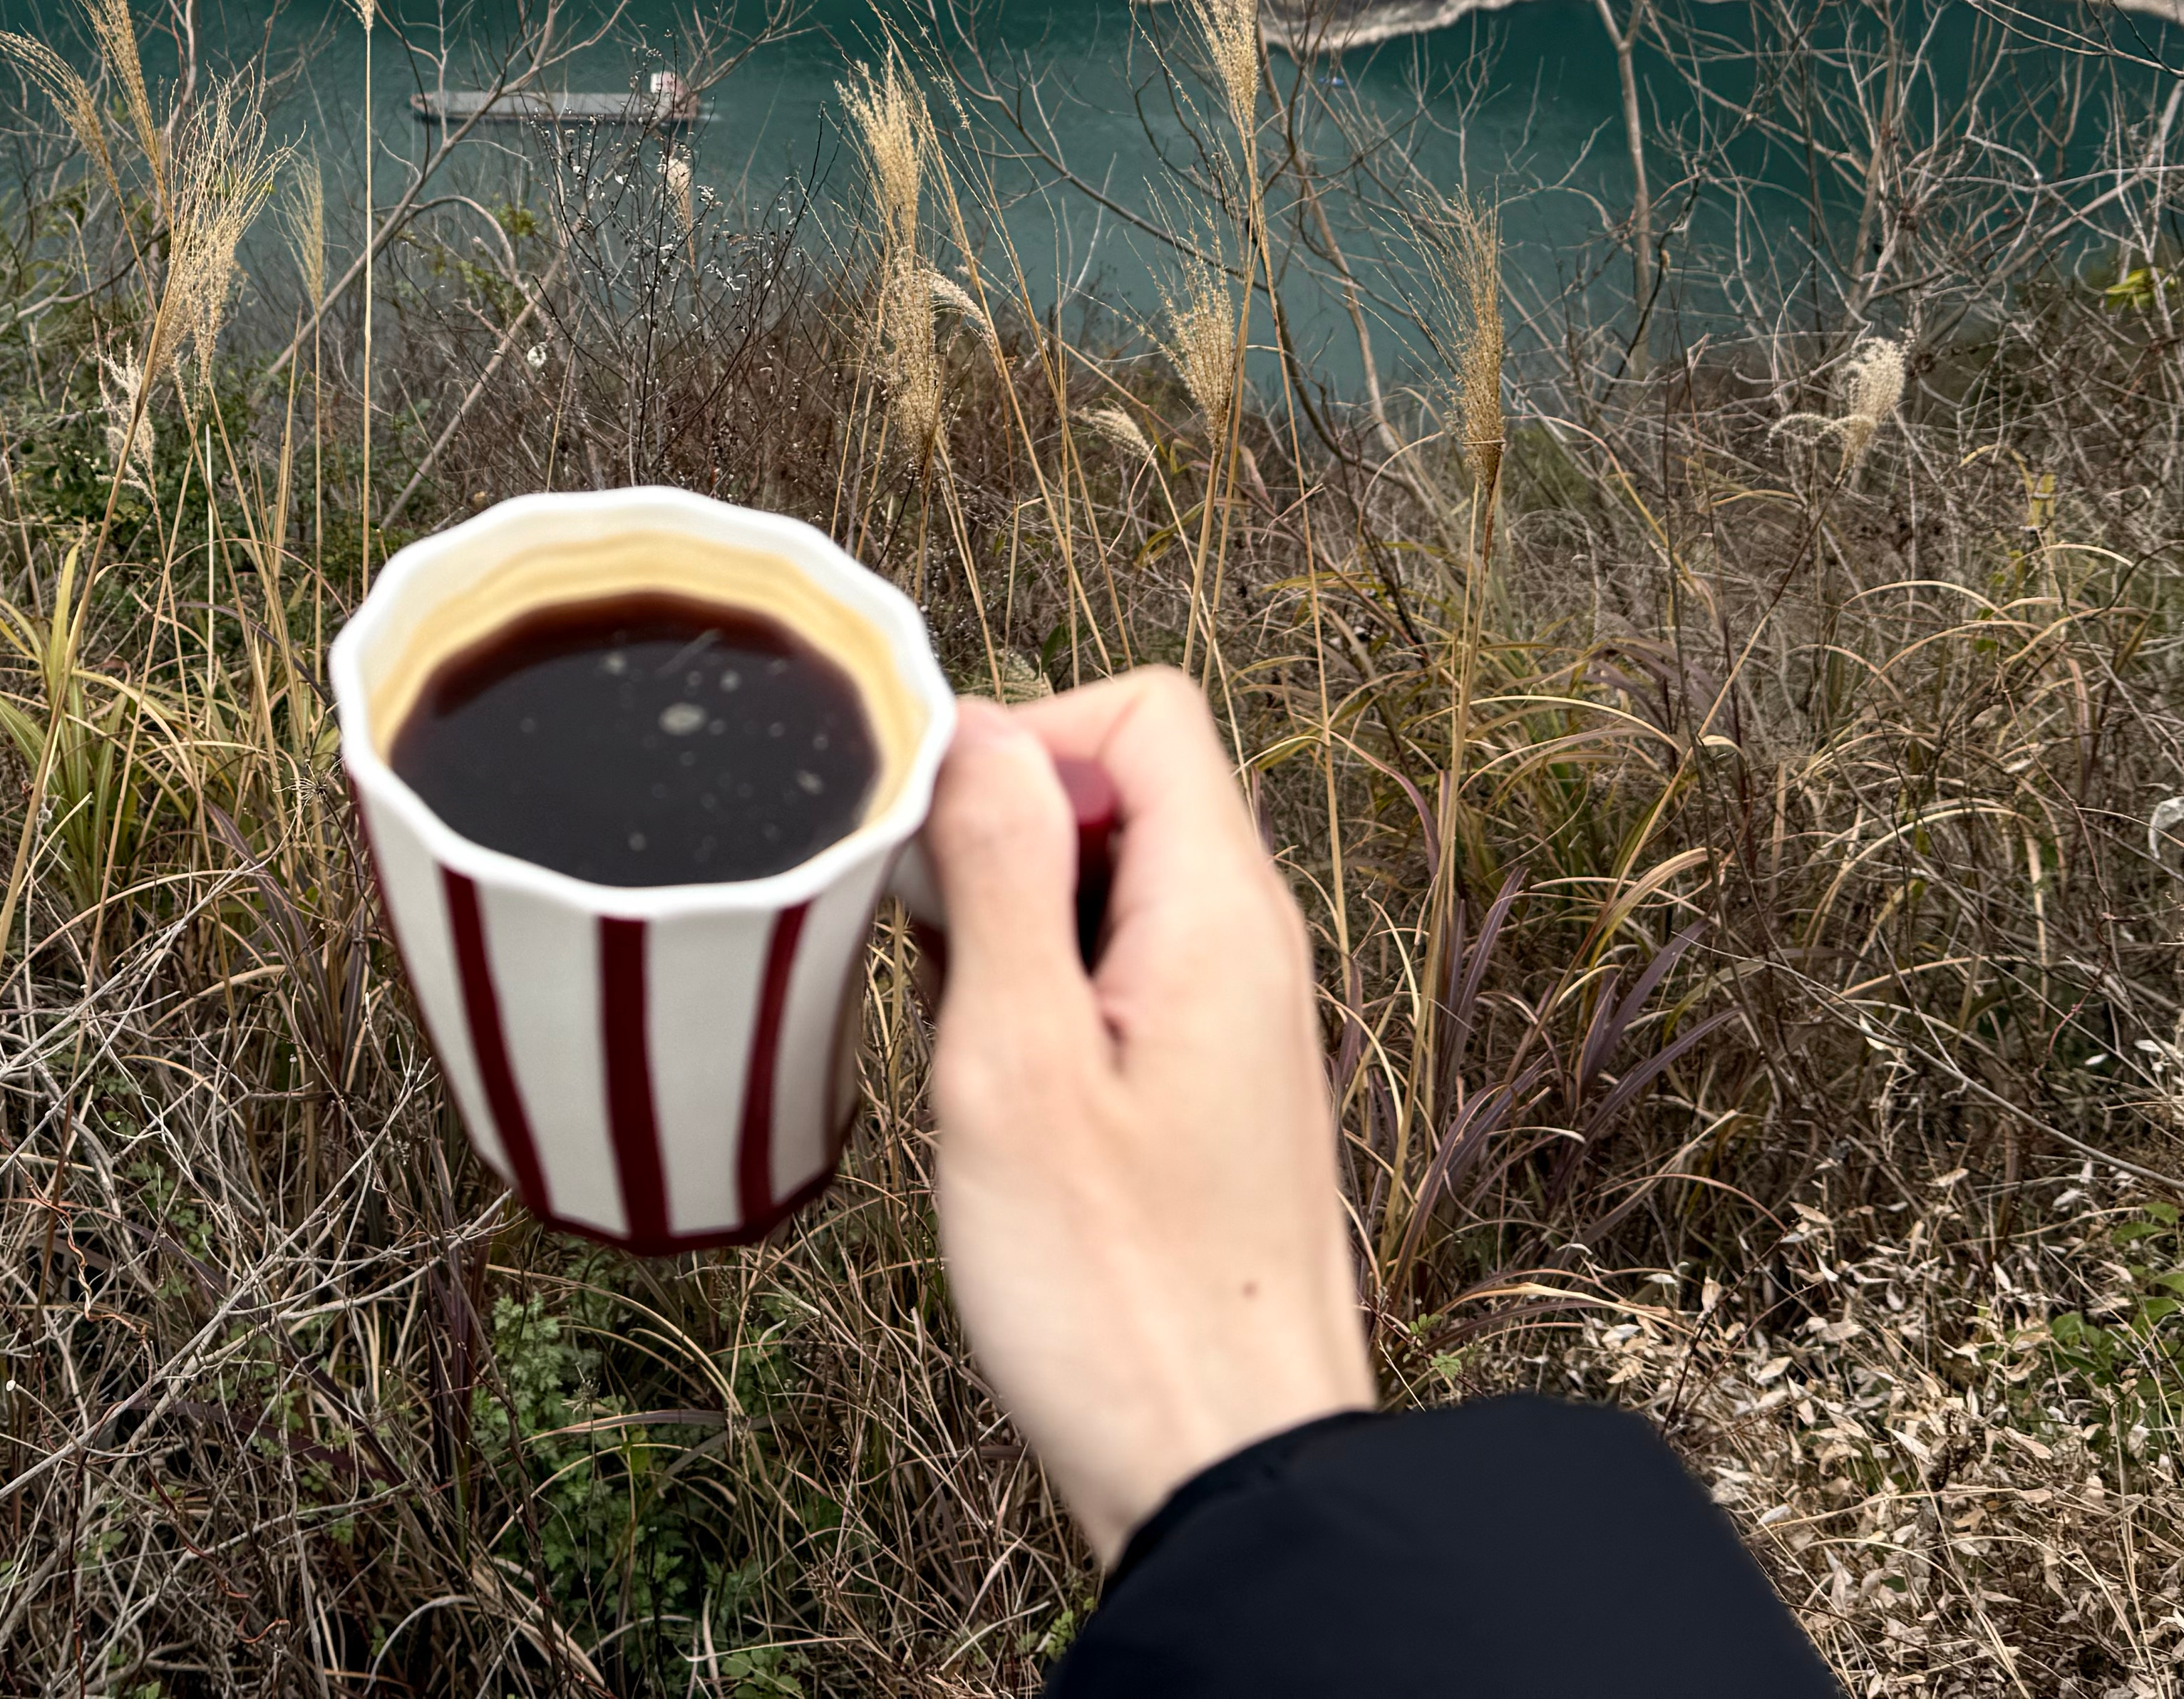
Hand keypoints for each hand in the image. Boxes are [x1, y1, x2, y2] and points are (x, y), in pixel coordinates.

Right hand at [921, 668, 1373, 1565]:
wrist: (1226, 1473)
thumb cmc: (1117, 1295)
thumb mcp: (1016, 1066)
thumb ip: (998, 878)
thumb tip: (977, 732)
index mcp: (1219, 911)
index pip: (1142, 709)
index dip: (1025, 737)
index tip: (934, 843)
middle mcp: (1249, 944)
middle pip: (1126, 786)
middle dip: (1004, 836)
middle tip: (935, 962)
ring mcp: (1238, 1016)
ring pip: (1113, 884)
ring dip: (1014, 927)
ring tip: (968, 1046)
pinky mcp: (1213, 1084)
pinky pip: (1123, 972)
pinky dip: (1045, 999)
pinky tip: (1003, 1098)